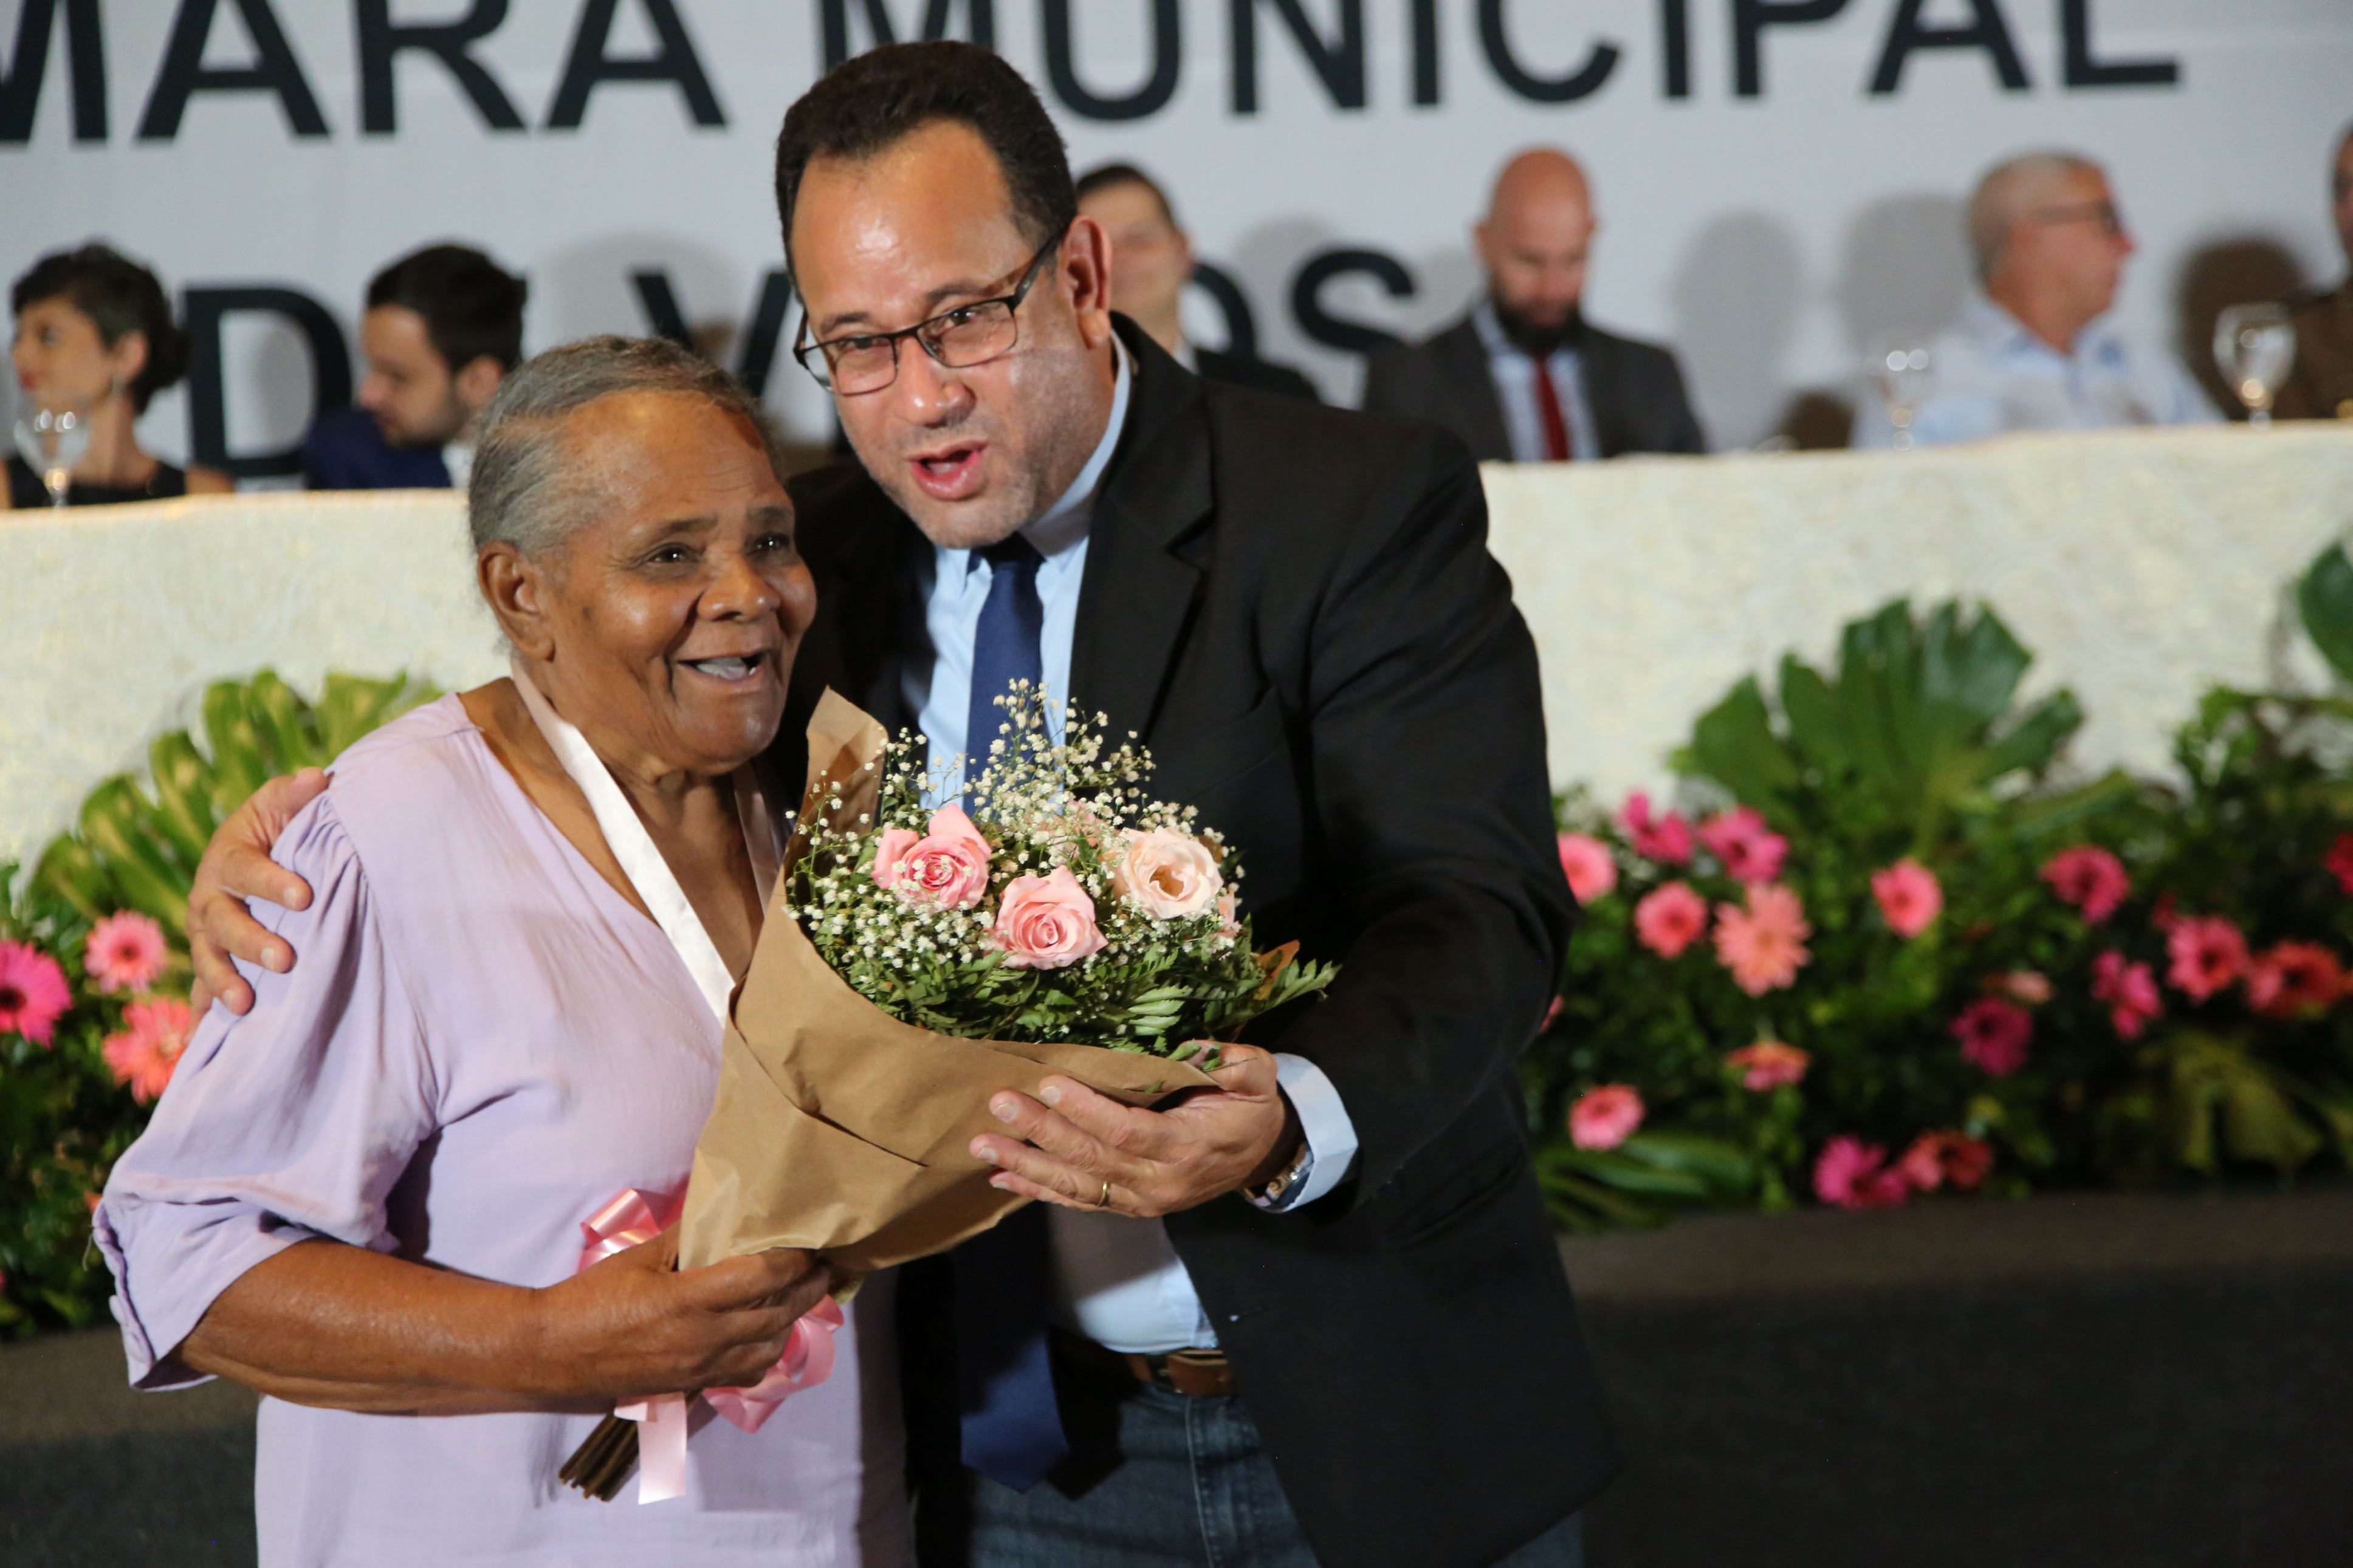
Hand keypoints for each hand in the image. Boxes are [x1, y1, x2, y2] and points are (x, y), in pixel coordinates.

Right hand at [189, 769, 327, 1015]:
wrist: (255, 855)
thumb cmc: (275, 830)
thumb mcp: (281, 807)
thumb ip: (296, 795)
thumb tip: (317, 778)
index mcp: (227, 859)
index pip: (248, 871)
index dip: (274, 883)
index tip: (305, 896)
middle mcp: (209, 900)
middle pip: (224, 924)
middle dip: (253, 943)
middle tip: (287, 960)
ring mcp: (206, 936)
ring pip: (208, 961)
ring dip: (224, 983)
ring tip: (246, 1005)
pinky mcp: (211, 963)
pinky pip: (202, 993)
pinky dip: (203, 1016)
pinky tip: (207, 1041)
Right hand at [529, 1227, 832, 1401]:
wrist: (552, 1354)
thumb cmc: (591, 1299)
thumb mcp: (639, 1257)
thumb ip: (686, 1238)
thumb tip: (721, 1213)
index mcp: (689, 1301)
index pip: (763, 1278)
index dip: (794, 1260)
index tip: (811, 1242)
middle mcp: (704, 1339)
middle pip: (779, 1314)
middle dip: (809, 1288)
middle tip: (827, 1266)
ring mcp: (701, 1368)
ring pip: (771, 1348)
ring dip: (793, 1321)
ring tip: (803, 1296)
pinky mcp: (692, 1386)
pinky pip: (747, 1374)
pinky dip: (768, 1353)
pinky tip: (770, 1335)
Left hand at [972, 1042, 1301, 1218]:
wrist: (1261, 1157)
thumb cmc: (1251, 1109)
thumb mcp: (1257, 1078)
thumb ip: (1235, 1064)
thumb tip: (1196, 1048)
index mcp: (1187, 1145)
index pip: (1128, 1130)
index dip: (1087, 1110)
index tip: (1050, 1082)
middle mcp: (1160, 1180)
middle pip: (1093, 1159)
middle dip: (1043, 1131)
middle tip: (1003, 1102)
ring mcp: (1142, 1198)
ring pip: (1077, 1185)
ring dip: (1027, 1165)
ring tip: (984, 1145)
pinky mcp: (1130, 1204)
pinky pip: (1079, 1200)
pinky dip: (1040, 1190)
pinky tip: (1004, 1177)